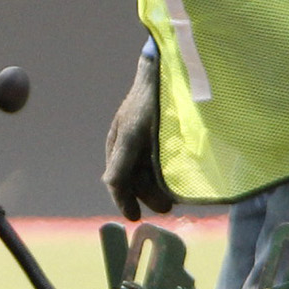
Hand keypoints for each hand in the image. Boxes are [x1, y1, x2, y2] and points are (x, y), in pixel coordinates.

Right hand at [103, 51, 170, 220]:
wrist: (166, 70)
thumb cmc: (148, 101)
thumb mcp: (134, 134)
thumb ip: (122, 161)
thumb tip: (110, 184)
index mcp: (119, 144)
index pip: (117, 181)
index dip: (125, 201)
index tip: (135, 218)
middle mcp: (130, 144)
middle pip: (135, 179)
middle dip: (148, 195)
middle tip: (167, 207)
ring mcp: (146, 139)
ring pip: (148, 172)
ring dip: (158, 186)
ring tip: (174, 196)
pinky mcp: (162, 134)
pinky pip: (159, 161)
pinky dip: (166, 173)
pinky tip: (178, 176)